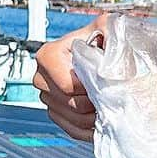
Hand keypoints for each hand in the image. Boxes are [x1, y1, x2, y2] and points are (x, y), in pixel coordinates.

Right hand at [32, 15, 106, 140]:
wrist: (107, 60)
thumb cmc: (105, 43)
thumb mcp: (107, 29)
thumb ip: (108, 27)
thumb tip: (111, 33)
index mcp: (49, 56)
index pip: (67, 86)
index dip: (90, 89)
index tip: (106, 84)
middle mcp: (42, 77)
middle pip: (70, 104)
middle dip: (95, 103)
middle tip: (114, 97)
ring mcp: (48, 97)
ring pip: (73, 119)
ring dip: (95, 117)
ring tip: (110, 106)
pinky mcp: (57, 113)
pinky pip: (72, 130)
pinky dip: (91, 129)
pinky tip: (103, 120)